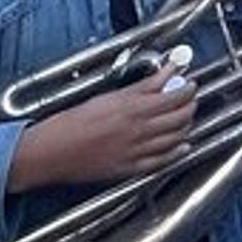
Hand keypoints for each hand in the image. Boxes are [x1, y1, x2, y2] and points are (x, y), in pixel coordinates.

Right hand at [7, 65, 198, 192]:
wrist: (50, 153)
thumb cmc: (71, 122)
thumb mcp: (107, 97)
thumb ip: (141, 87)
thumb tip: (166, 72)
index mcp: (132, 109)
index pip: (175, 97)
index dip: (188, 90)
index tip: (191, 84)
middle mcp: (138, 130)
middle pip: (179, 117)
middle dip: (190, 107)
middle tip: (190, 100)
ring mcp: (135, 151)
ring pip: (175, 138)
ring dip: (186, 127)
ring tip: (186, 119)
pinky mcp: (129, 168)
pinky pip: (162, 161)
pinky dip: (176, 152)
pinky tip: (182, 146)